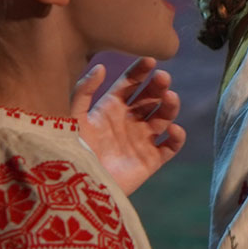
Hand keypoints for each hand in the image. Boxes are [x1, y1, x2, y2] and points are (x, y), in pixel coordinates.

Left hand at [72, 57, 185, 194]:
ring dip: (169, 106)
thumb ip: (83, 92)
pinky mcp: (150, 161)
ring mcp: (141, 140)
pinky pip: (170, 147)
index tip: (150, 60)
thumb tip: (101, 67)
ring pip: (163, 117)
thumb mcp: (72, 118)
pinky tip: (173, 129)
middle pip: (150, 97)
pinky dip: (177, 137)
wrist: (77, 188)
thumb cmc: (70, 152)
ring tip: (170, 97)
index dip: (140, 71)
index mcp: (111, 108)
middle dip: (158, 85)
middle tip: (162, 78)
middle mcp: (129, 121)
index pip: (130, 84)